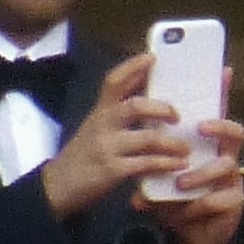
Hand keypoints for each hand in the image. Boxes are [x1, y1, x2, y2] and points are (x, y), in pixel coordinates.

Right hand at [40, 52, 186, 218]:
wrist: (58, 186)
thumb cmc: (83, 155)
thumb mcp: (96, 128)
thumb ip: (117, 113)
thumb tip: (145, 94)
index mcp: (100, 112)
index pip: (114, 82)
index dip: (132, 67)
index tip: (152, 57)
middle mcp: (103, 125)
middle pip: (135, 106)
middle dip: (162, 108)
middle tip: (177, 116)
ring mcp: (107, 147)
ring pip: (146, 138)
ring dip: (172, 143)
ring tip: (185, 149)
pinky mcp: (112, 170)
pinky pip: (145, 164)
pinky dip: (166, 163)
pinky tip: (178, 165)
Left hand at [137, 71, 243, 243]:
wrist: (190, 238)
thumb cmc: (175, 202)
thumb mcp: (155, 178)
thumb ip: (144, 162)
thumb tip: (123, 140)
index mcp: (203, 145)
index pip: (212, 114)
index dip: (220, 92)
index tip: (222, 70)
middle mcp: (222, 156)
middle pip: (234, 131)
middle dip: (219, 125)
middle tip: (200, 127)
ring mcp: (232, 179)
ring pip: (226, 165)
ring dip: (201, 173)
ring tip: (180, 184)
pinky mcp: (234, 202)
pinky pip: (220, 199)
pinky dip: (199, 205)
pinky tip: (186, 212)